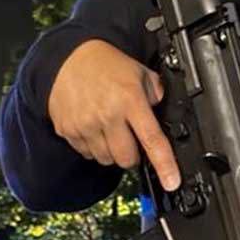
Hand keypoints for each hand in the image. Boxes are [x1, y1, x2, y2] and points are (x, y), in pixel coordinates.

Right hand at [47, 39, 179, 190]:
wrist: (68, 58)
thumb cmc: (105, 65)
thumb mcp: (140, 72)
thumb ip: (155, 94)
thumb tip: (162, 115)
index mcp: (130, 100)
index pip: (152, 139)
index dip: (164, 164)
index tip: (171, 181)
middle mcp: (107, 115)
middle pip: (127, 159)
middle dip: (133, 155)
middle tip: (130, 138)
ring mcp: (85, 125)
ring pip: (106, 160)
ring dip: (112, 152)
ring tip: (109, 130)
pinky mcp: (68, 130)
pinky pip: (87, 154)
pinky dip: (93, 147)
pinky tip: (93, 127)